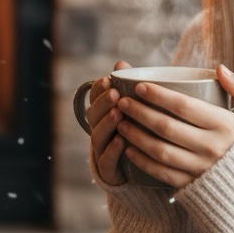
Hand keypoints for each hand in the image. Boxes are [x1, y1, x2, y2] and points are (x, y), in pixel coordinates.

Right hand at [86, 60, 131, 185]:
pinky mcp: (109, 170)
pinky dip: (112, 150)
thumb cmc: (138, 131)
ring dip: (107, 124)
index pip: (95, 99)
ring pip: (98, 136)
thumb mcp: (136, 109)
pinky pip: (107, 160)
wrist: (140, 170)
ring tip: (118, 113)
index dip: (98, 89)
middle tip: (115, 93)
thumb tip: (120, 62)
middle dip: (103, 103)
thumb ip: (129, 88)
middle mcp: (100, 130)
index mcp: (104, 114)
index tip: (107, 78)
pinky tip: (121, 140)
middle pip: (93, 115)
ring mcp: (102, 150)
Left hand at [116, 65, 233, 189]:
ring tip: (121, 122)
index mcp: (226, 126)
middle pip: (166, 127)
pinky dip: (142, 160)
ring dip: (136, 135)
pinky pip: (162, 173)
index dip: (158, 95)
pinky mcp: (193, 186)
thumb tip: (219, 68)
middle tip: (122, 100)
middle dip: (140, 112)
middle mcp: (212, 148)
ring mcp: (201, 169)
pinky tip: (129, 149)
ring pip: (159, 151)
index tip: (139, 86)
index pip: (184, 107)